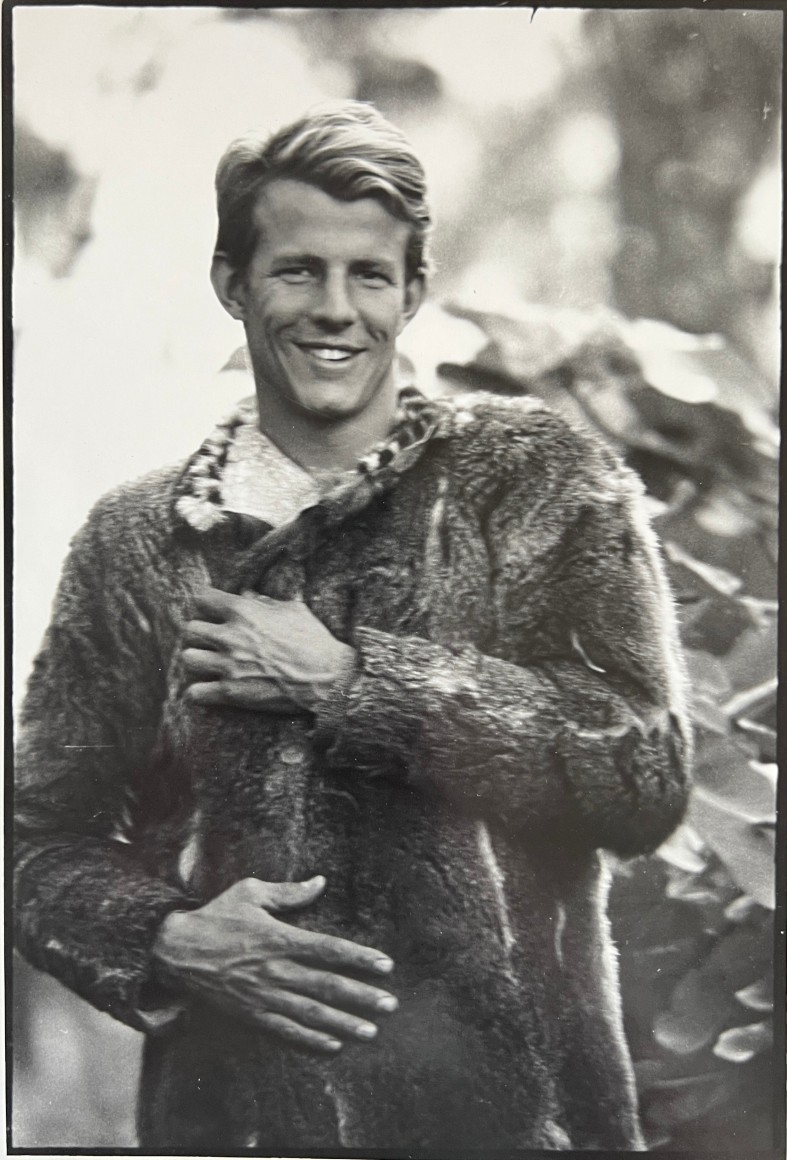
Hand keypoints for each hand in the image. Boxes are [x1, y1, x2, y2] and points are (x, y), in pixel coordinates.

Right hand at [152, 876, 396, 1052]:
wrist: (174, 950)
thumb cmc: (215, 916)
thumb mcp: (250, 892)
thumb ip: (288, 892)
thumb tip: (320, 882)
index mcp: (279, 938)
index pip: (329, 949)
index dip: (360, 958)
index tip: (385, 966)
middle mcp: (276, 969)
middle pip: (327, 986)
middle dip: (362, 996)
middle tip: (390, 1005)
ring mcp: (263, 995)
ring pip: (311, 1013)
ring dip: (344, 1023)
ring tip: (370, 1031)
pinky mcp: (250, 1013)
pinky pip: (285, 1030)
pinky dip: (310, 1040)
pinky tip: (333, 1045)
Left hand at [181, 588, 355, 711]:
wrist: (328, 678)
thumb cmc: (314, 640)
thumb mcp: (293, 610)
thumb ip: (265, 601)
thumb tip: (246, 595)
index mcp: (243, 611)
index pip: (201, 598)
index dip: (207, 604)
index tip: (214, 611)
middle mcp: (230, 636)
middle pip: (189, 629)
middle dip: (200, 634)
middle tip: (213, 641)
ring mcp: (228, 666)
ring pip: (188, 658)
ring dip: (198, 660)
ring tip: (209, 664)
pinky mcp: (231, 693)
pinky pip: (195, 693)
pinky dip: (200, 692)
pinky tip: (209, 689)